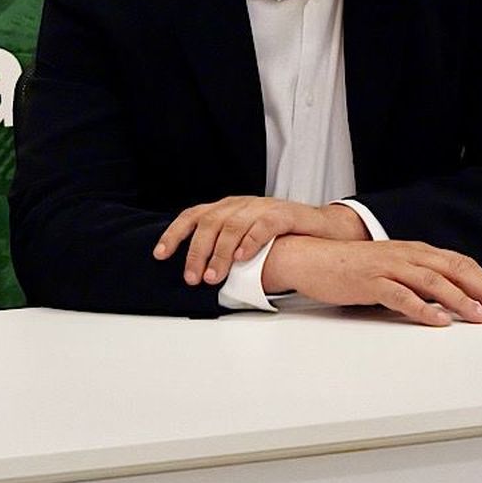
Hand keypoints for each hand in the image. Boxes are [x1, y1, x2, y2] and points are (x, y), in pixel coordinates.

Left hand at [153, 197, 367, 285]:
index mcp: (226, 208)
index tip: (160, 255)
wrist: (321, 228)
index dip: (174, 234)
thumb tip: (197, 271)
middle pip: (209, 223)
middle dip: (196, 252)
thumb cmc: (280, 237)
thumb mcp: (244, 237)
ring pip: (233, 226)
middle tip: (192, 278)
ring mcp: (262, 207)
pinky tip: (242, 258)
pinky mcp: (284, 214)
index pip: (193, 216)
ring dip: (220, 254)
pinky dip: (250, 241)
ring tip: (213, 277)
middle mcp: (240, 204)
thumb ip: (222, 247)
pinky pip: (263, 226)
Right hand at [262, 236, 481, 325]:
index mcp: (412, 250)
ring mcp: (387, 267)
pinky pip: (401, 295)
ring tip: (479, 317)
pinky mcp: (370, 282)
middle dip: (481, 290)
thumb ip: (414, 277)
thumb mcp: (389, 266)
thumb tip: (443, 297)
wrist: (308, 257)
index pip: (457, 262)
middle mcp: (404, 255)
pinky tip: (438, 321)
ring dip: (460, 300)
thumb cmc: (348, 266)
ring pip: (433, 282)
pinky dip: (423, 309)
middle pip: (453, 269)